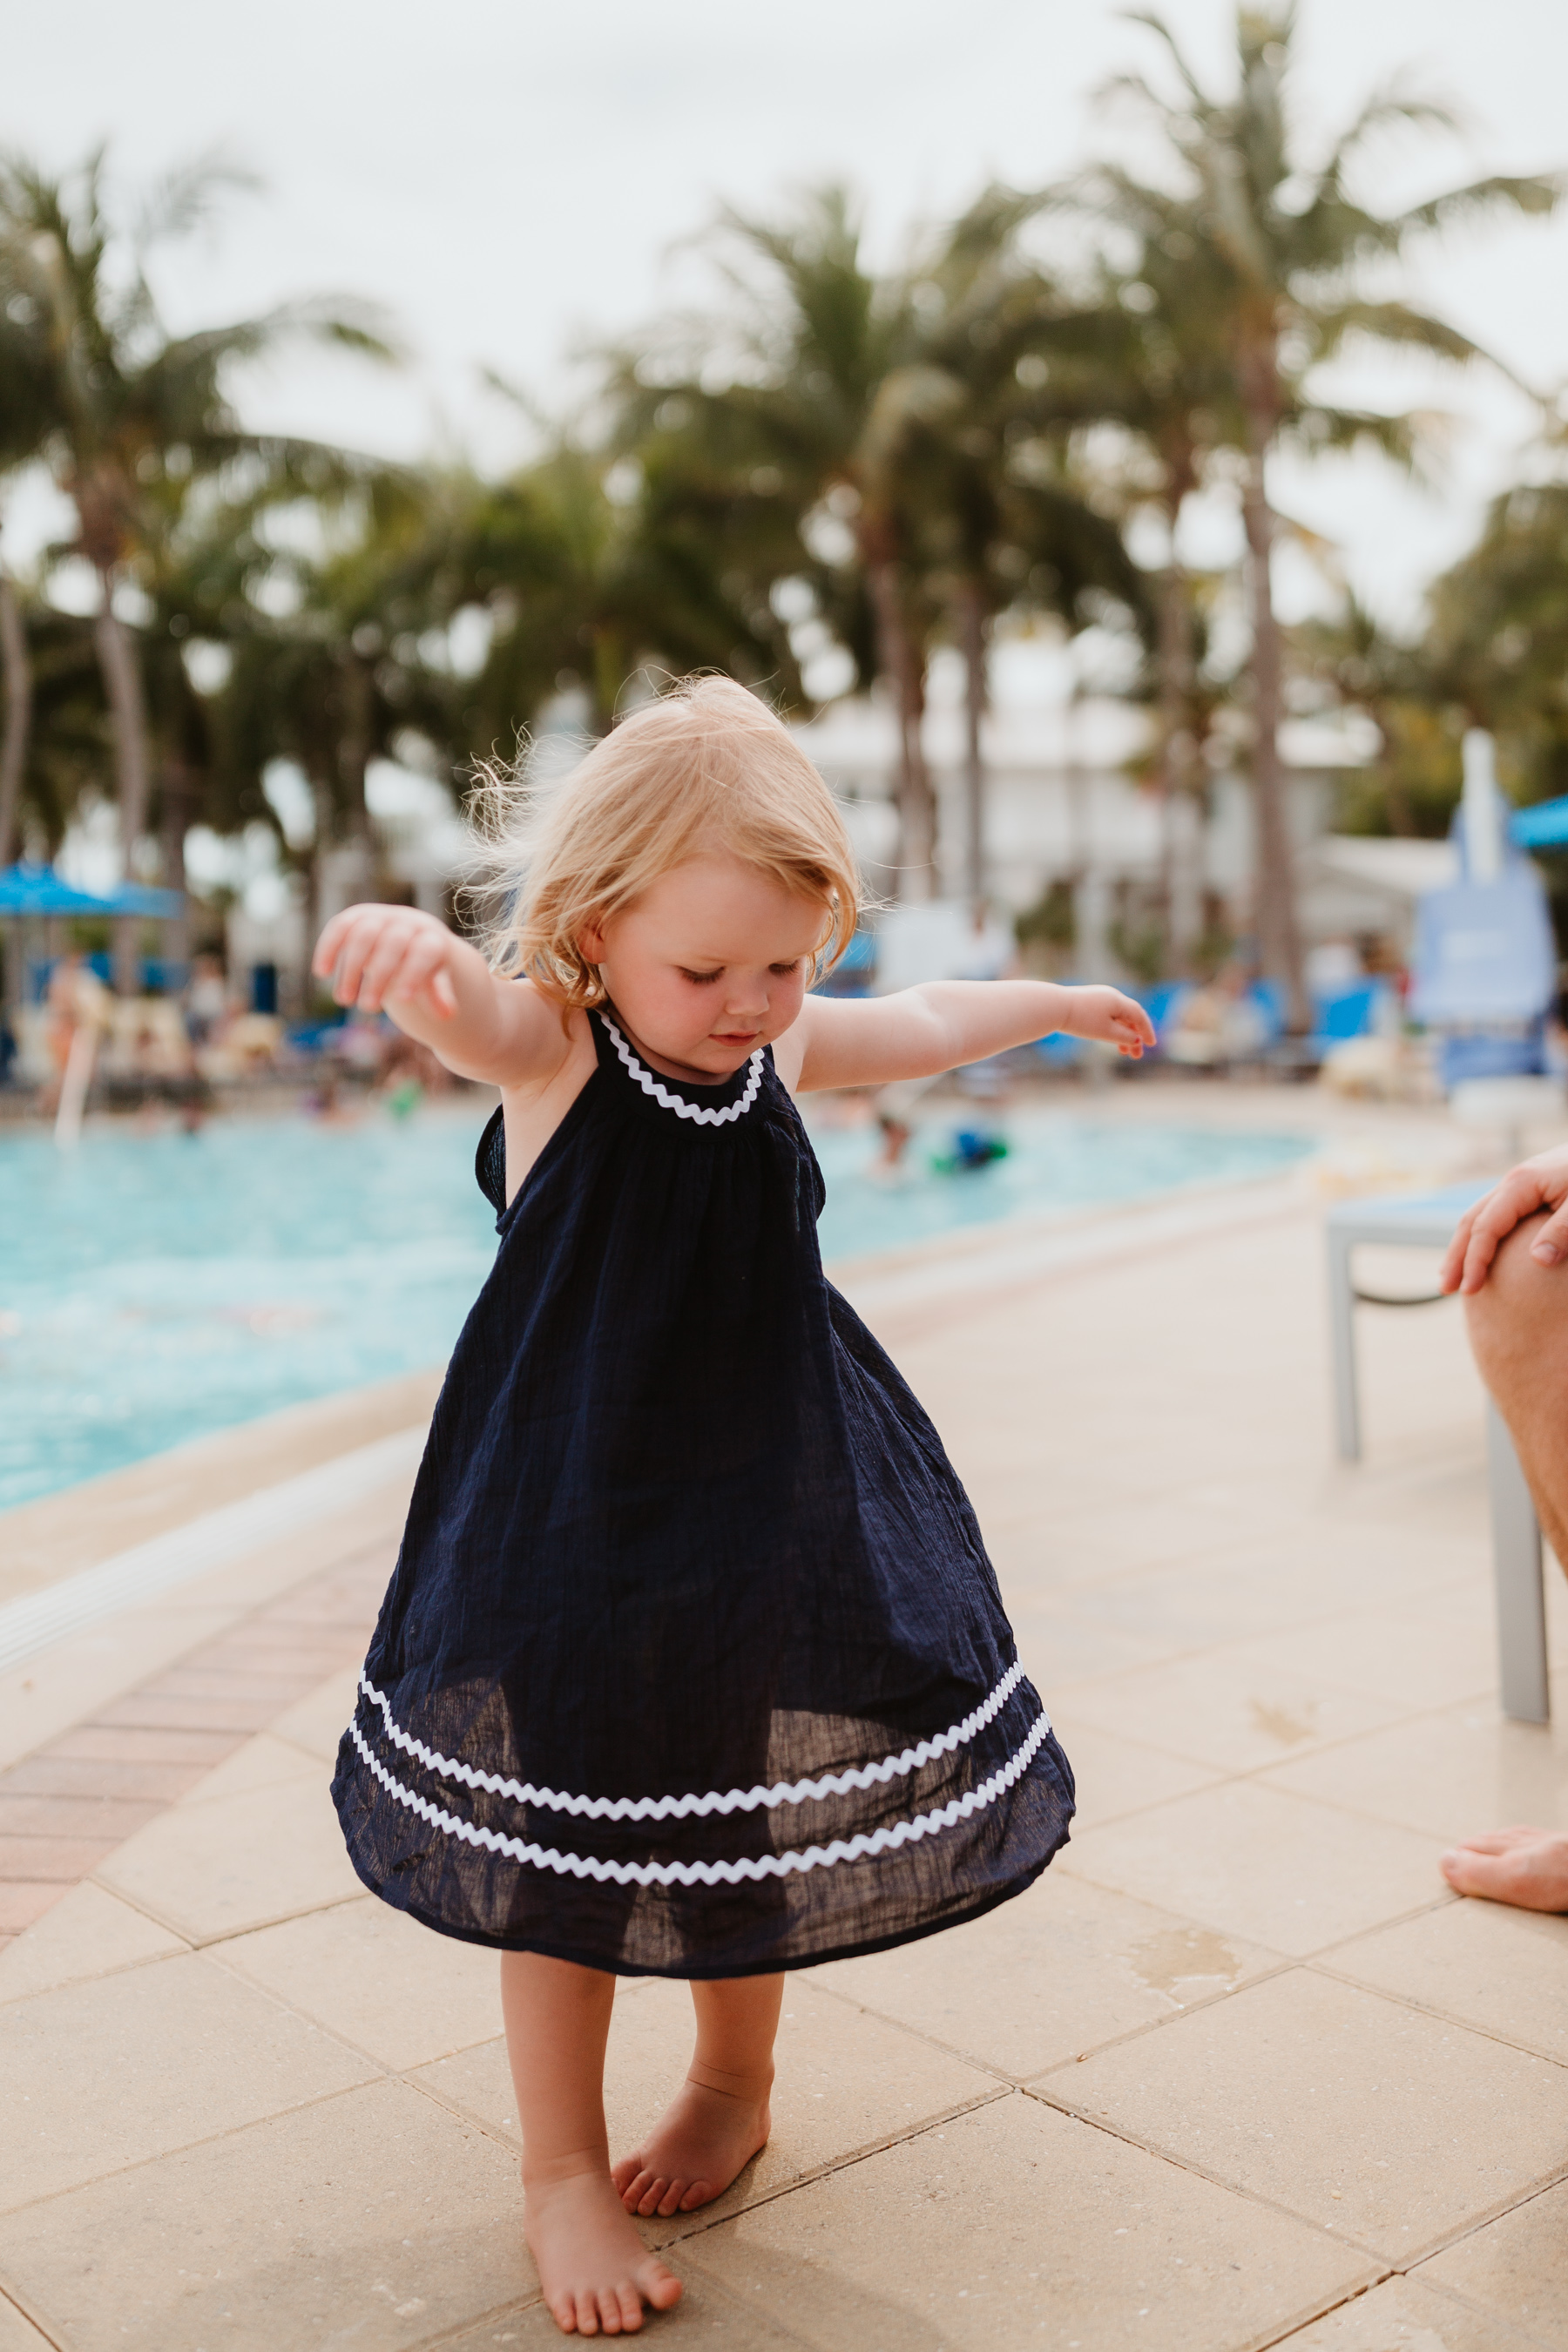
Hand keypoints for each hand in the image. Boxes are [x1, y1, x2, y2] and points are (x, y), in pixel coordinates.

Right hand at [312, 903, 460, 1019]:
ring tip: (344, 1001)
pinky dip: (329, 947)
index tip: (403, 1001)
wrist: (408, 936)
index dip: (415, 973)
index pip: (425, 951)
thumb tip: (448, 1013)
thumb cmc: (422, 966)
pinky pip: (340, 926)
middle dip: (379, 977)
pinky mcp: (356, 916)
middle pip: (392, 944)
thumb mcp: (433, 980)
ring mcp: (381, 916)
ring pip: (363, 936)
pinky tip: (322, 972)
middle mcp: (406, 922)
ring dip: (351, 969)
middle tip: (368, 1008)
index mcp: (430, 937)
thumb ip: (438, 993)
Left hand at [1063, 985, 1156, 1059]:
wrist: (1054, 1007)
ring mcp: (1100, 998)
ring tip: (1124, 1053)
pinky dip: (1112, 1029)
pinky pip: (1107, 1016)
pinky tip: (1111, 1041)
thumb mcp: (1105, 1032)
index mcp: (1118, 1000)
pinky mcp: (1089, 1003)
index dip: (1147, 1030)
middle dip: (1135, 1036)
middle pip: (1130, 1017)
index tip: (1151, 1044)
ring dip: (1123, 1034)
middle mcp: (1111, 996)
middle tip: (1137, 1056)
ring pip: (1118, 1018)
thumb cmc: (1080, 1020)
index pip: (1139, 1015)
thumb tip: (1136, 1039)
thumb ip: (1124, 1036)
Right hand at [1439, 1142, 1567, 1293]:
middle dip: (1456, 1256)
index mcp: (1521, 1183)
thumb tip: (1540, 1260)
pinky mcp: (1526, 1190)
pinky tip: (1477, 1255)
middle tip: (1446, 1290)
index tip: (1471, 1289)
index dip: (1475, 1260)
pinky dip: (1478, 1238)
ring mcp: (1517, 1185)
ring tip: (1451, 1277)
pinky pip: (1493, 1215)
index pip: (1486, 1226)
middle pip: (1471, 1221)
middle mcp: (1512, 1182)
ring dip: (1461, 1248)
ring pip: (1477, 1217)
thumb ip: (1564, 1230)